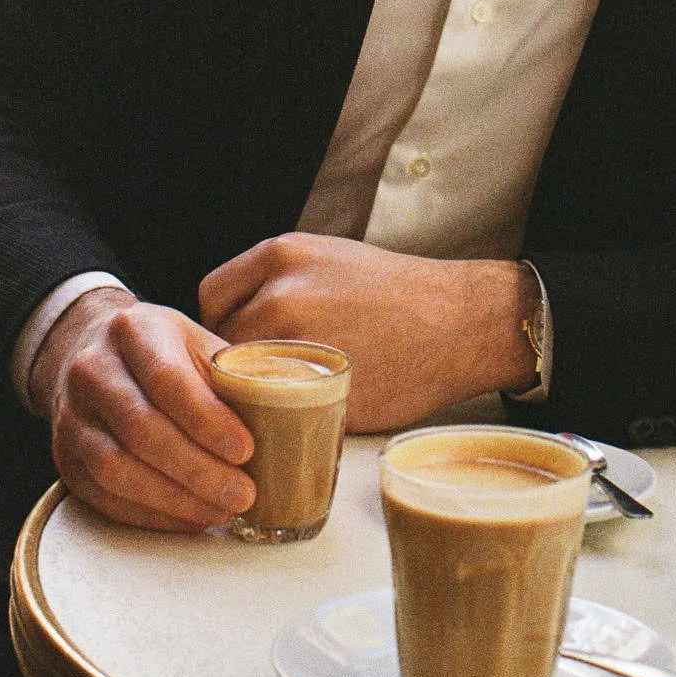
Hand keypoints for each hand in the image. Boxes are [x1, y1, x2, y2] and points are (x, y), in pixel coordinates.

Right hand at [29, 288, 255, 531]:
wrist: (91, 352)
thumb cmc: (161, 351)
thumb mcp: (196, 342)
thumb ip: (232, 374)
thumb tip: (287, 412)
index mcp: (134, 329)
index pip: (167, 379)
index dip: (207, 421)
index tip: (246, 450)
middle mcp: (92, 369)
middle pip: (141, 430)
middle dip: (197, 470)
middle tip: (242, 493)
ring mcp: (71, 416)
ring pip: (116, 468)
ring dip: (174, 499)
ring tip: (221, 510)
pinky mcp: (65, 458)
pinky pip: (104, 497)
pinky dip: (150, 514)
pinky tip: (188, 517)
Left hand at [198, 234, 535, 431]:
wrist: (463, 321)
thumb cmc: (400, 292)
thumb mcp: (330, 258)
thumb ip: (277, 279)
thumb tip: (236, 315)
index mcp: (282, 256)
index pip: (212, 296)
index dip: (223, 322)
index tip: (242, 339)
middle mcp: (281, 296)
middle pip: (221, 342)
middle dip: (235, 362)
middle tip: (263, 375)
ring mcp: (299, 346)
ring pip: (241, 383)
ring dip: (252, 395)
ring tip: (282, 397)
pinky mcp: (319, 394)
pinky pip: (277, 414)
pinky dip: (283, 419)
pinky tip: (307, 413)